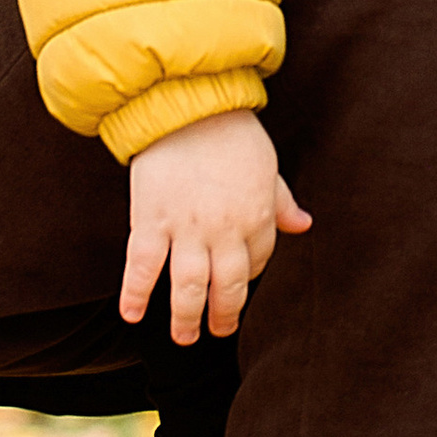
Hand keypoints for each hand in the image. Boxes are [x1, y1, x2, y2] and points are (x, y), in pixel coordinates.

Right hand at [121, 109, 311, 344]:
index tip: (234, 285)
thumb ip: (281, 200)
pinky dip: (135, 293)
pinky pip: (142, 265)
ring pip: (187, 286)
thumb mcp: (266, 165)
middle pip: (226, 287)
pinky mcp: (150, 218)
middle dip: (222, 315)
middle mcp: (224, 229)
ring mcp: (185, 227)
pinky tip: (131, 315)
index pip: (256, 264)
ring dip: (185, 317)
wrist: (186, 100)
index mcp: (256, 216)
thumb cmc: (230, 130)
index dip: (247, 279)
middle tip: (215, 331)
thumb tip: (304, 225)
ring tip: (184, 336)